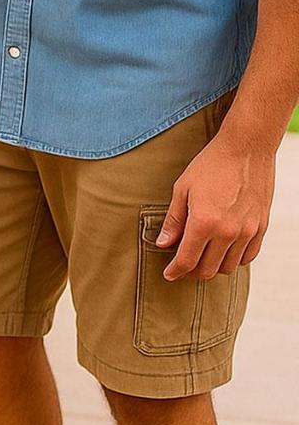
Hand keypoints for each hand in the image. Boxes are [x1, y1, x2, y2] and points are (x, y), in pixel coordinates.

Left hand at [157, 123, 276, 280]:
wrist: (245, 149)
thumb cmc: (210, 165)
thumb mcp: (182, 189)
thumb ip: (174, 220)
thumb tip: (163, 243)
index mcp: (204, 223)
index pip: (187, 260)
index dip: (175, 271)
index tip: (169, 274)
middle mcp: (228, 232)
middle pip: (208, 269)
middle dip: (192, 271)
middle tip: (182, 265)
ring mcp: (247, 232)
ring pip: (229, 267)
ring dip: (213, 267)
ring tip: (201, 256)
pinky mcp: (261, 228)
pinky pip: (248, 257)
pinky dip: (234, 260)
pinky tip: (223, 251)